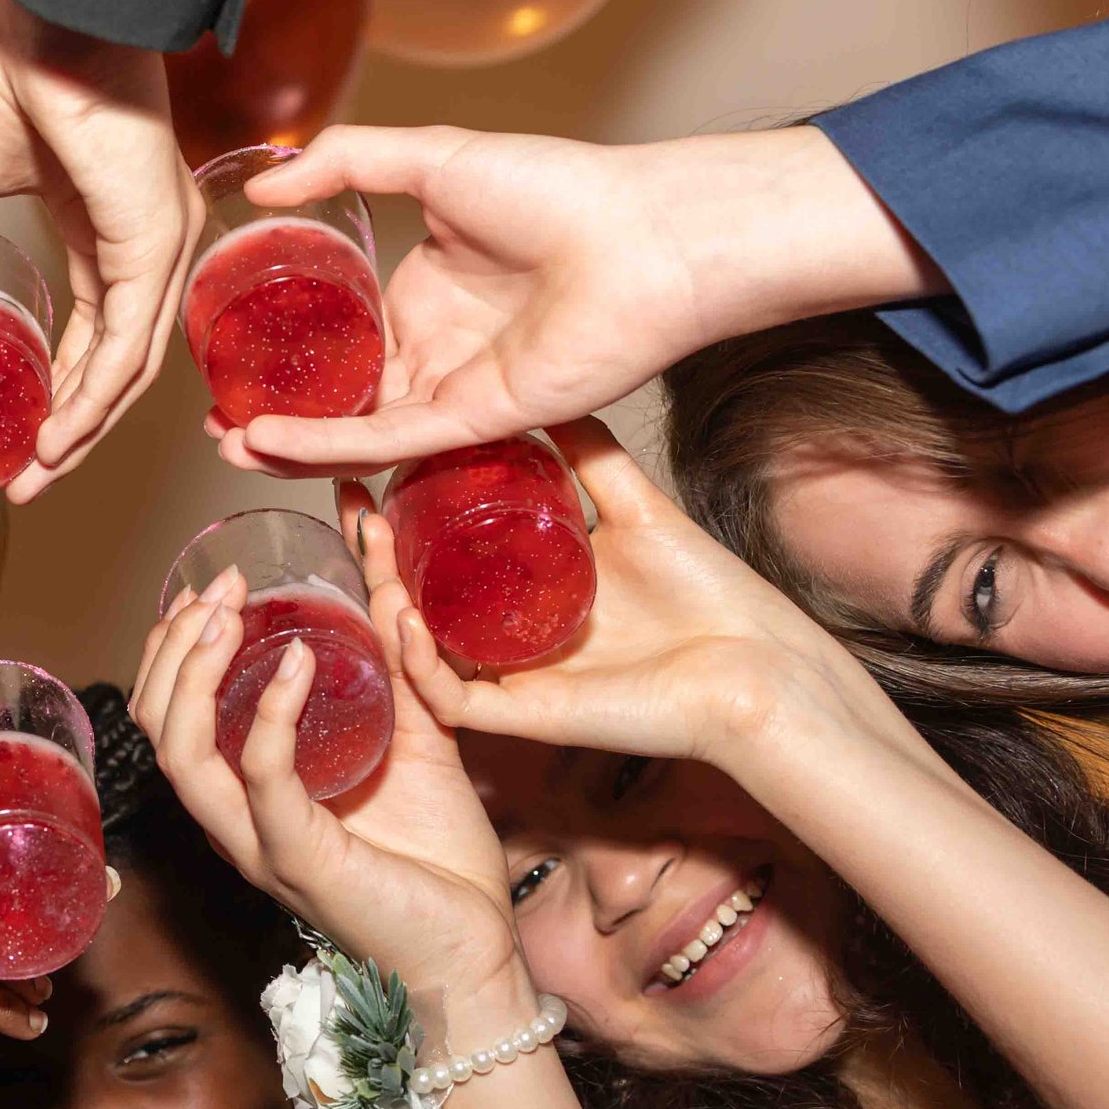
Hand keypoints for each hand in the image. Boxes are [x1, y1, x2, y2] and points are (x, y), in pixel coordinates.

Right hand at [0, 0, 201, 502]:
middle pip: (118, 362)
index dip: (57, 393)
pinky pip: (131, 339)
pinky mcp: (154, 234)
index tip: (15, 444)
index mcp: (104, 223)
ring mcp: (159, 239)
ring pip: (131, 363)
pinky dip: (95, 394)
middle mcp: (145, 239)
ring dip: (83, 428)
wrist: (30, 5)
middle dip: (71, 430)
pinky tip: (58, 433)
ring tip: (35, 472)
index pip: (94, 333)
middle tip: (24, 482)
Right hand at [129, 485, 517, 993]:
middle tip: (218, 586)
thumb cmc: (439, 861)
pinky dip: (270, 717)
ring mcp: (258, 842)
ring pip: (180, 752)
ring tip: (225, 615)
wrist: (475, 950)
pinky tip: (295, 664)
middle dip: (174, 644)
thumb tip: (389, 584)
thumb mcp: (416, 738)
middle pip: (157, 724)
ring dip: (193, 673)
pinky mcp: (298, 860)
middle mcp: (237, 819)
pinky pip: (262, 781)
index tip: (216, 584)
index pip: (172, 713)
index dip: (177, 645)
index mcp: (249, 792)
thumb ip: (397, 669)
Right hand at [214, 123, 933, 476]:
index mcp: (425, 294)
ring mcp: (455, 388)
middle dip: (277, 414)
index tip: (229, 360)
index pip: (342, 338)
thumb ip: (344, 162)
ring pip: (357, 430)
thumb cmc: (561, 188)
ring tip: (227, 445)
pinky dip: (329, 445)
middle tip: (216, 421)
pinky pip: (391, 439)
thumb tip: (264, 184)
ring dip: (290, 443)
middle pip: (342, 396)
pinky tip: (271, 438)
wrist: (646, 236)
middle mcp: (437, 348)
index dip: (287, 354)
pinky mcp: (477, 418)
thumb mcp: (431, 156)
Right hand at [395, 419, 915, 768]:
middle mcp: (510, 642)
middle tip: (349, 507)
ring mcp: (512, 681)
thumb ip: (591, 456)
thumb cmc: (710, 600)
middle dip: (374, 559)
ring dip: (383, 603)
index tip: (367, 479)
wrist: (759, 667)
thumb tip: (551, 392)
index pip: (443, 564)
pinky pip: (450, 698)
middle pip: (418, 604)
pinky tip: (405, 617)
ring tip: (368, 548)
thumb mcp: (637, 507)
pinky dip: (419, 662)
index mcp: (526, 600)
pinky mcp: (525, 716)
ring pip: (420, 651)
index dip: (399, 527)